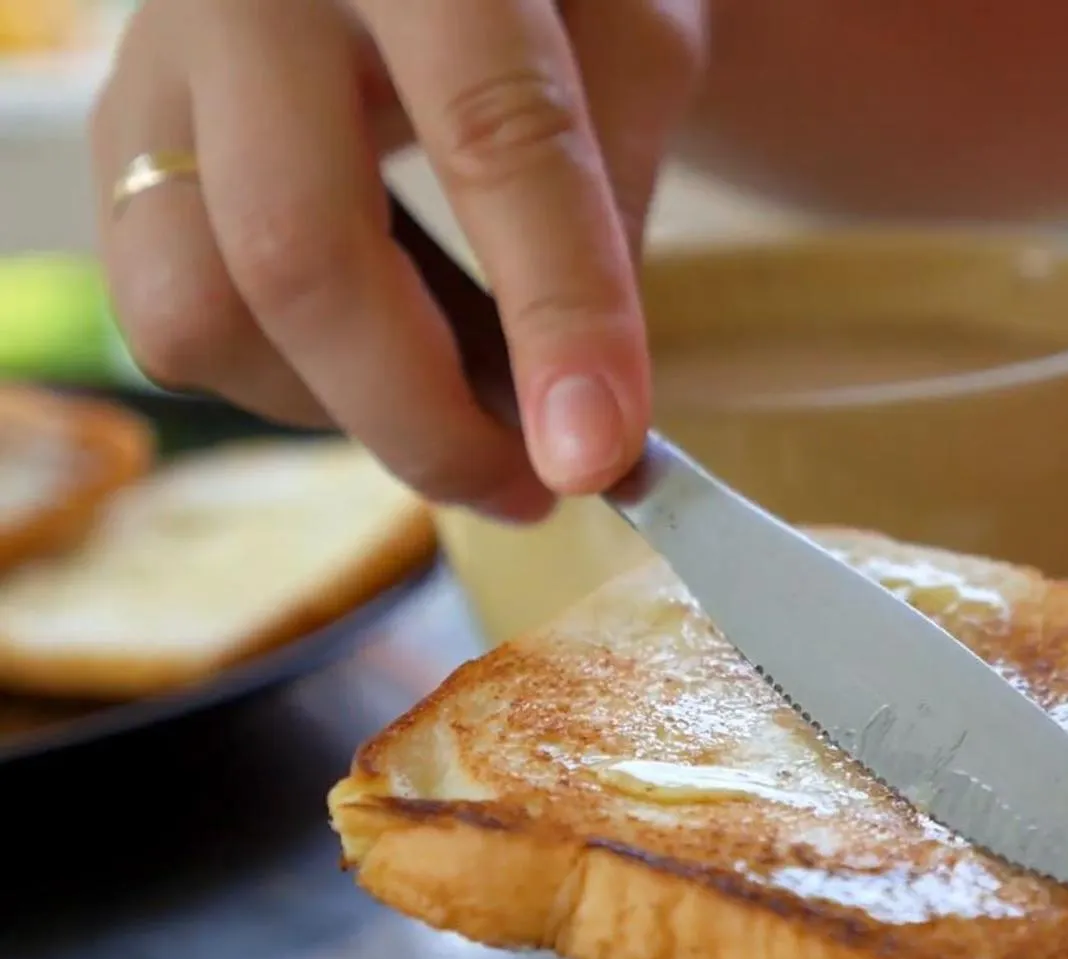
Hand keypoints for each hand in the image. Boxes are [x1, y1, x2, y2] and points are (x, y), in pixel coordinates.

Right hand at [91, 0, 703, 517]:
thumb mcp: (627, 44)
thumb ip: (609, 199)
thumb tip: (585, 421)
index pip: (494, 137)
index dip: (557, 311)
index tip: (600, 453)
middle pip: (294, 250)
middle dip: (424, 419)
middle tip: (531, 486)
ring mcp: (157, 64)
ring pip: (193, 308)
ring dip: (342, 409)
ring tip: (462, 405)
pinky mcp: (121, 137)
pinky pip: (170, 314)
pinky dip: (291, 378)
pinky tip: (386, 350)